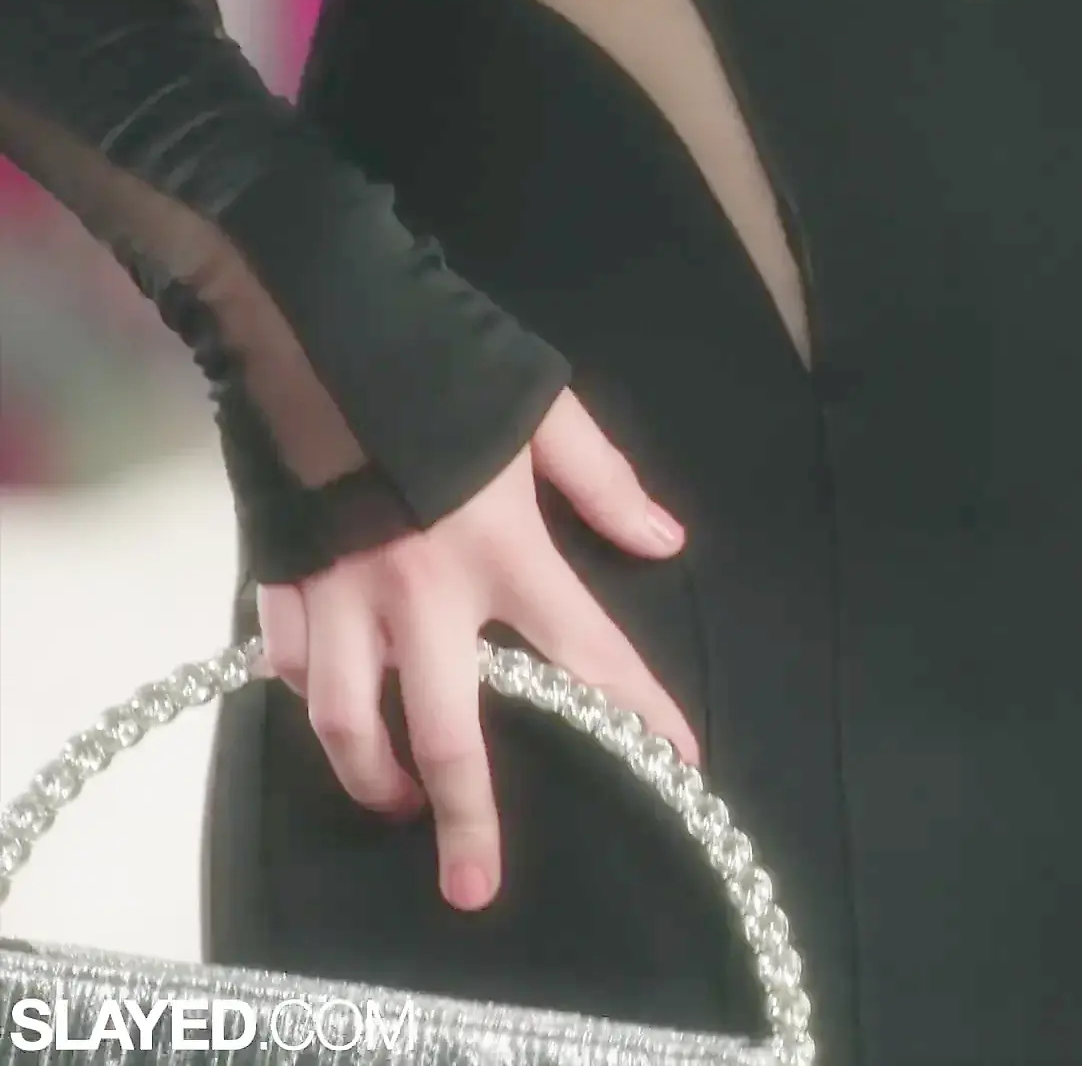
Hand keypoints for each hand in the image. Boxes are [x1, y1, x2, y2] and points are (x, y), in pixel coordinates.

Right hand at [256, 390, 697, 909]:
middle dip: (465, 819)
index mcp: (505, 553)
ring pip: (346, 722)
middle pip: (446, 734)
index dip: (637, 712)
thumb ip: (607, 486)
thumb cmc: (442, 363)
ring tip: (397, 803)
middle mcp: (423, 596)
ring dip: (372, 776)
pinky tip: (330, 711)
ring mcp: (343, 594)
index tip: (678, 761)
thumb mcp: (547, 413)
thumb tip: (666, 543)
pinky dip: (308, 698)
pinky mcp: (282, 578)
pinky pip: (288, 667)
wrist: (311, 317)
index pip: (587, 654)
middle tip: (474, 885)